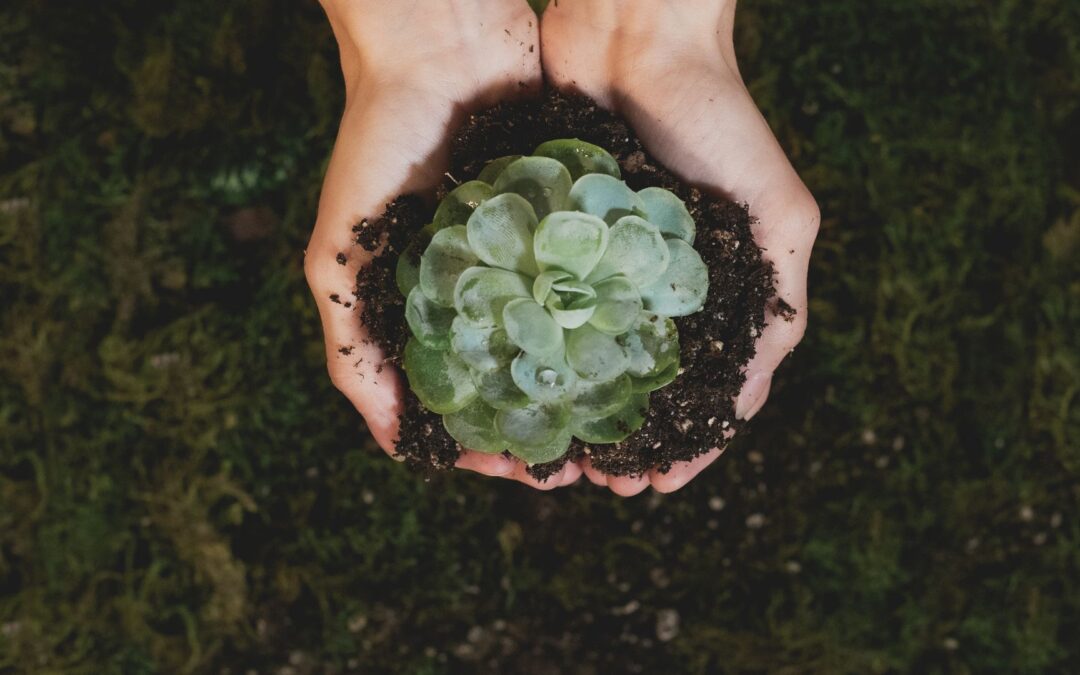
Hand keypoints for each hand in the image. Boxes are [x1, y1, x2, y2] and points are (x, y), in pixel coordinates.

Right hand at [307, 0, 580, 487]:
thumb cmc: (376, 147)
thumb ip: (352, 346)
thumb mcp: (340, 256)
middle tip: (582, 461)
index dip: (486, 441)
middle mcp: (486, 287)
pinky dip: (618, 319)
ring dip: (590, 385)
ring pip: (570, 337)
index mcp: (432, 305)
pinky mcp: (573, 218)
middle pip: (524, 375)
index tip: (518, 471)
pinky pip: (602, 279)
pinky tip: (641, 354)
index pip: (463, 396)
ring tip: (617, 424)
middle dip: (550, 424)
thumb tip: (393, 446)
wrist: (442, 46)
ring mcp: (533, 254)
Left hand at [541, 0, 819, 494]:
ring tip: (553, 454)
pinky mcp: (557, 238)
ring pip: (587, 357)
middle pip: (642, 384)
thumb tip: (751, 398)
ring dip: (575, 409)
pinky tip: (518, 386)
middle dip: (622, 439)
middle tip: (595, 483)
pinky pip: (544, 306)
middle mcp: (661, 286)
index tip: (657, 485)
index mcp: (719, 289)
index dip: (688, 442)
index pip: (707, 388)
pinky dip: (535, 351)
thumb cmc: (719, 119)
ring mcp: (606, 265)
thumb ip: (779, 300)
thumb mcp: (779, 214)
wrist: (636, 37)